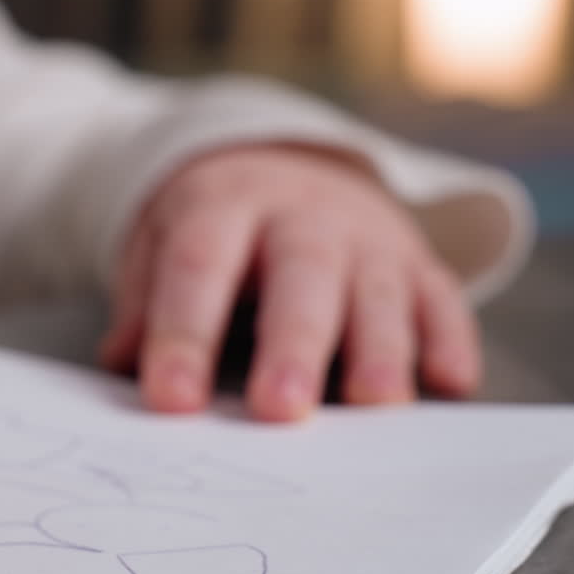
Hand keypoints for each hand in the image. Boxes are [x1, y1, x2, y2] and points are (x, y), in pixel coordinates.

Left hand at [100, 144, 480, 421]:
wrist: (286, 163)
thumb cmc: (214, 229)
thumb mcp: (161, 244)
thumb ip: (145, 305)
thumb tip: (123, 366)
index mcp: (224, 205)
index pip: (199, 266)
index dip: (184, 334)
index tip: (172, 402)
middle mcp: (302, 214)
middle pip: (301, 273)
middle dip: (292, 344)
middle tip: (279, 409)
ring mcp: (368, 235)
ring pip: (379, 288)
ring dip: (380, 348)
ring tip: (373, 405)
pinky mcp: (418, 261)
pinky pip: (442, 298)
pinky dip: (450, 341)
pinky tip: (450, 385)